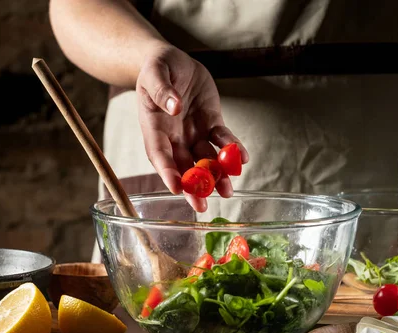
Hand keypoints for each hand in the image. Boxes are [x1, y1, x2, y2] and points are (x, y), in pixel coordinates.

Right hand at [136, 44, 248, 211]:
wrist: (172, 62)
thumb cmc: (156, 68)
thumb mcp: (154, 73)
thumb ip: (161, 90)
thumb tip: (173, 105)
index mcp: (154, 128)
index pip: (159, 154)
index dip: (167, 172)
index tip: (176, 188)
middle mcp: (174, 137)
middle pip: (183, 166)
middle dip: (193, 186)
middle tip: (201, 206)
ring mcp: (194, 132)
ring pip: (205, 159)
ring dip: (216, 176)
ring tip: (228, 191)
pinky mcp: (211, 123)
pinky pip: (222, 139)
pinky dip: (232, 148)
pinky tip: (243, 157)